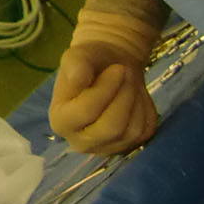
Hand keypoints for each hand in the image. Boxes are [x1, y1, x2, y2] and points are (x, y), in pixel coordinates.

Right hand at [50, 38, 158, 153]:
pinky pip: (144, 131)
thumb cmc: (90, 63)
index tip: (117, 69)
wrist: (111, 69)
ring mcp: (106, 148)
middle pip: (111, 128)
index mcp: (60, 121)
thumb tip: (77, 78)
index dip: (105, 89)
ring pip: (131, 131)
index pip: (86, 112)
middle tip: (126, 72)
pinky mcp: (129, 146)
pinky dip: (144, 109)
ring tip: (128, 81)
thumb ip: (75, 65)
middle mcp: (80, 142)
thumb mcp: (77, 55)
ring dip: (135, 100)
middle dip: (124, 96)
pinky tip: (133, 96)